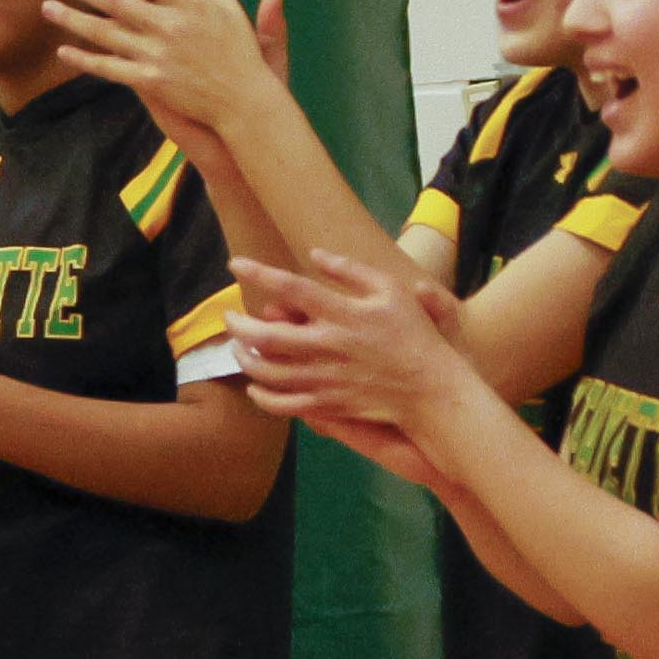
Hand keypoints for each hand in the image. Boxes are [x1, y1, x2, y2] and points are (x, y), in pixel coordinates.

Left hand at [42, 0, 289, 139]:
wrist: (243, 100)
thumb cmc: (238, 49)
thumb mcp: (226, 4)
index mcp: (188, 2)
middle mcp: (168, 26)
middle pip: (114, 0)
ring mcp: (157, 55)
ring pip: (105, 33)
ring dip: (73, 19)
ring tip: (47, 7)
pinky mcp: (150, 81)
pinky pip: (110, 68)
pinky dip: (85, 60)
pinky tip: (64, 51)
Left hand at [227, 246, 484, 454]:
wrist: (430, 389)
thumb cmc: (413, 334)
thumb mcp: (391, 291)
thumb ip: (352, 271)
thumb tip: (315, 254)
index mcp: (344, 314)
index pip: (292, 288)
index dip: (259, 274)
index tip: (236, 264)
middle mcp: (330, 346)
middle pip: (266, 336)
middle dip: (238, 324)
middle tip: (228, 316)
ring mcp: (326, 378)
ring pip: (269, 372)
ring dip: (244, 358)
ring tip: (237, 347)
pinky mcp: (328, 404)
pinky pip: (283, 404)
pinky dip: (262, 396)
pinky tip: (255, 386)